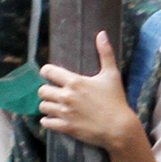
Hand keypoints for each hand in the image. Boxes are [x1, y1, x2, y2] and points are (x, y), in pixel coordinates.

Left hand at [38, 31, 142, 154]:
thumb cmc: (116, 100)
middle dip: (47, 90)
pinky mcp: (65, 127)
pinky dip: (47, 120)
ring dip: (47, 105)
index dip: (47, 72)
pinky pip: (46, 122)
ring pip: (42, 106)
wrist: (118, 128)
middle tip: (54, 92)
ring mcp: (64, 113)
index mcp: (75, 82)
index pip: (48, 71)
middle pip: (42, 90)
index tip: (51, 74)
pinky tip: (53, 118)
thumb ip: (105, 53)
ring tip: (54, 105)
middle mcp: (66, 96)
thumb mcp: (112, 74)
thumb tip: (102, 33)